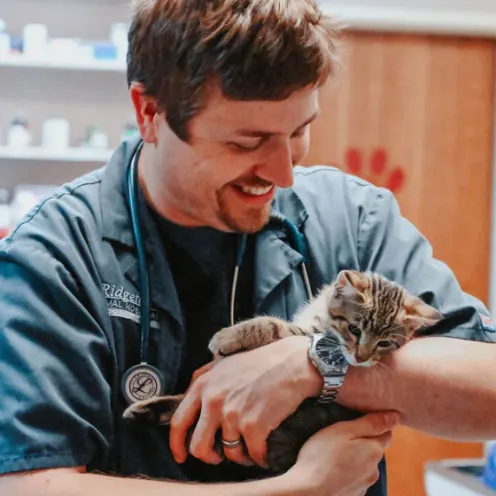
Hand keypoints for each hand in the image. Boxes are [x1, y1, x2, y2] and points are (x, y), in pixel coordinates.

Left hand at [169, 336, 321, 466]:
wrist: (292, 362)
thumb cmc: (260, 363)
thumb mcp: (224, 364)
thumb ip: (204, 381)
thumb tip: (189, 401)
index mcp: (203, 385)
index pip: (179, 422)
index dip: (177, 444)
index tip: (181, 456)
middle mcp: (213, 401)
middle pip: (198, 446)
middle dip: (209, 457)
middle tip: (220, 456)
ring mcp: (233, 414)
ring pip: (228, 455)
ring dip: (241, 456)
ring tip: (251, 446)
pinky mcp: (254, 426)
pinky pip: (253, 456)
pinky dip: (261, 457)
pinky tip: (266, 449)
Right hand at [284, 411, 398, 495]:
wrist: (308, 492)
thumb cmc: (322, 456)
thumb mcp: (343, 431)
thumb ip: (369, 423)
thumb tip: (395, 416)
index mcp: (374, 450)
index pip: (386, 433)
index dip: (376, 424)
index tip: (360, 419)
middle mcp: (374, 470)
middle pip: (374, 449)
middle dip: (363, 441)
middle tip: (342, 435)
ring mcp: (364, 485)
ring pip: (364, 465)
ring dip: (355, 458)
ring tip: (334, 453)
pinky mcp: (353, 495)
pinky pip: (354, 478)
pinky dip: (347, 472)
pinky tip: (332, 469)